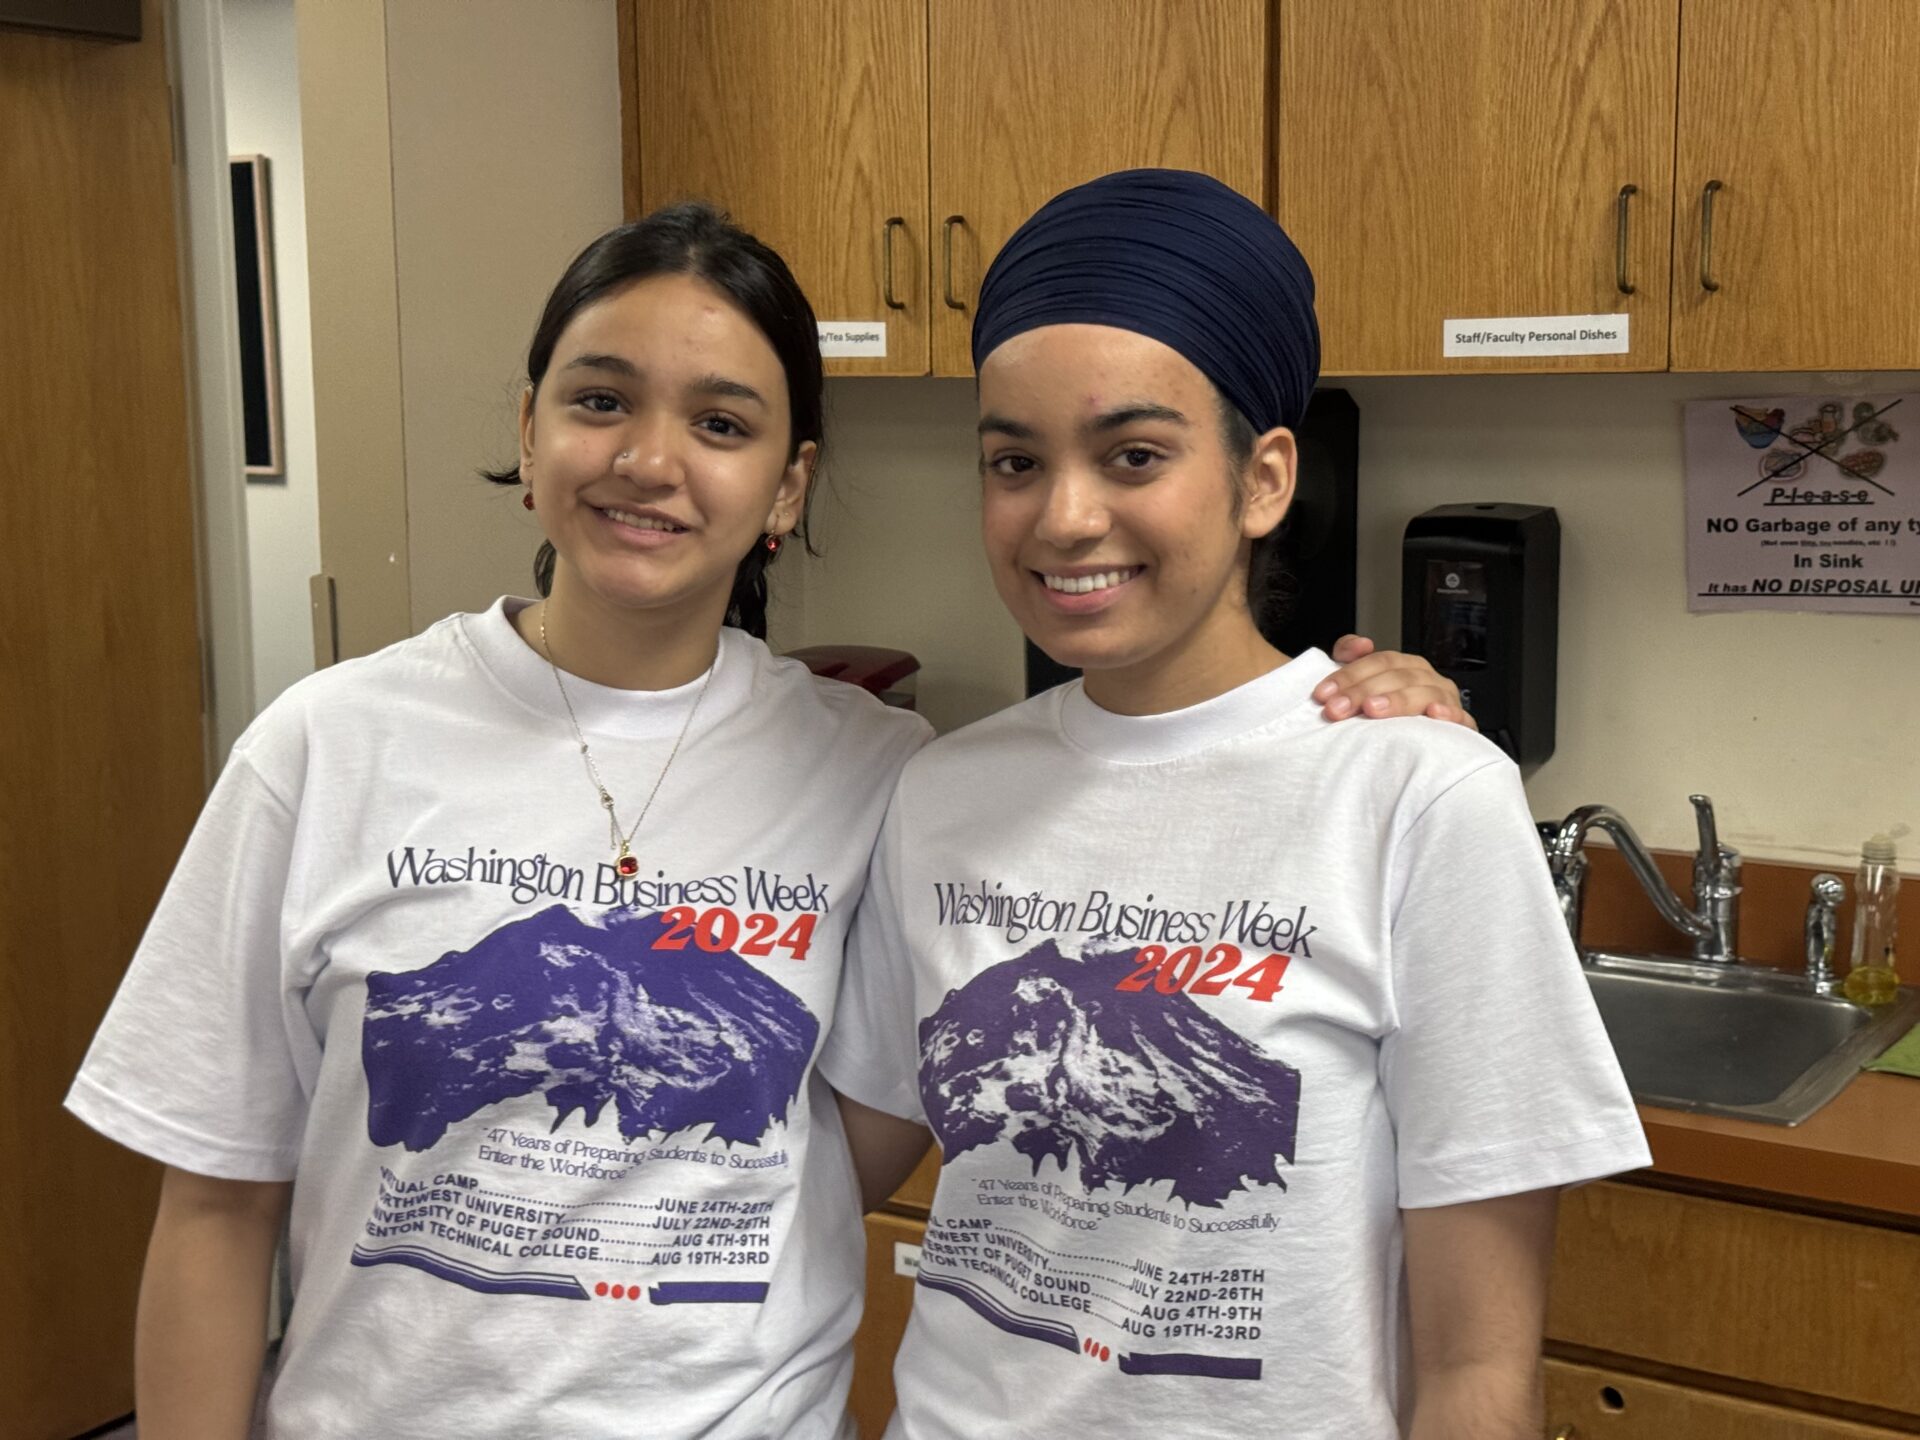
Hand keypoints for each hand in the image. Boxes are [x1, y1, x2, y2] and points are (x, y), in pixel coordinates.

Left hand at [1313, 635, 1477, 729]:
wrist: (1416, 751)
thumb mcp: (1362, 687)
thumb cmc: (1385, 716)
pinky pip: (1462, 717)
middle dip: (1363, 691)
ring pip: (1424, 692)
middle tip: (1337, 709)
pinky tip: (1434, 714)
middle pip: (1397, 676)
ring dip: (1398, 700)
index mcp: (1404, 666)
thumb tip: (1360, 643)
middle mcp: (1426, 678)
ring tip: (1373, 709)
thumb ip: (1352, 659)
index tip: (1323, 694)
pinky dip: (1450, 714)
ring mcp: (1445, 699)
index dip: (1349, 675)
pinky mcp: (1462, 725)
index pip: (1377, 662)